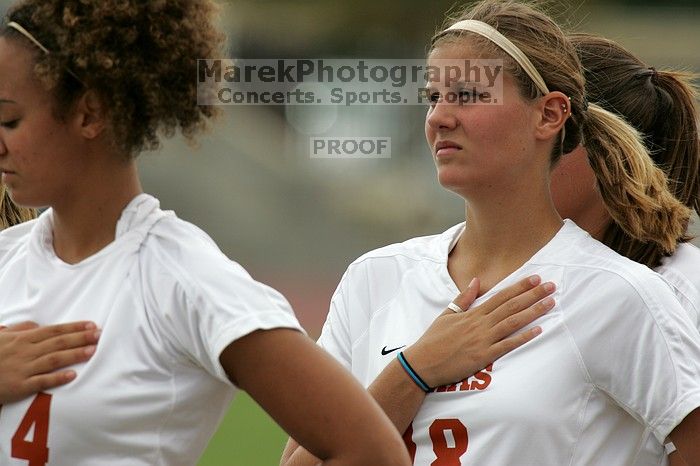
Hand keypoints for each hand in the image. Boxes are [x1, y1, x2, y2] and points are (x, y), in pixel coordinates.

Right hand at [0, 321, 100, 403]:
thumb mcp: (2, 337)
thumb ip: (20, 329)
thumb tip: (38, 325)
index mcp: (22, 339)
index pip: (53, 330)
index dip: (73, 327)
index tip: (91, 324)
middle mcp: (25, 351)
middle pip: (57, 342)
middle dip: (80, 338)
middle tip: (99, 334)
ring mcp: (23, 369)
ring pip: (53, 359)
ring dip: (74, 355)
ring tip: (93, 351)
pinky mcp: (19, 386)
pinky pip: (40, 382)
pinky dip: (57, 378)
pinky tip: (72, 375)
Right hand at [403, 275, 554, 388]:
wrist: (423, 362)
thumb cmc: (433, 340)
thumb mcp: (446, 314)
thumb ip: (463, 298)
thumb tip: (475, 281)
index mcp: (472, 313)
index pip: (501, 296)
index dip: (519, 287)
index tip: (535, 278)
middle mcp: (480, 324)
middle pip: (511, 306)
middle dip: (533, 294)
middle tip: (552, 286)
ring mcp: (483, 339)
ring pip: (513, 322)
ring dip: (533, 312)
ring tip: (550, 303)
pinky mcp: (484, 356)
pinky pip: (508, 345)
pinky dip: (523, 337)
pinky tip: (538, 330)